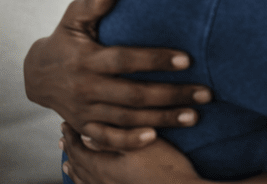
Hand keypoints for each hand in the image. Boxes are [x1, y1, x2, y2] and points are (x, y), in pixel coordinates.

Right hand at [23, 0, 211, 150]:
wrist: (37, 75)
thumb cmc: (66, 40)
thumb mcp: (73, 19)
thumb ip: (92, 5)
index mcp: (88, 60)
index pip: (125, 60)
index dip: (155, 60)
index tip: (188, 60)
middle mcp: (87, 88)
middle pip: (133, 95)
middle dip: (171, 95)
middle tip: (205, 93)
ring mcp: (85, 110)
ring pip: (127, 119)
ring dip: (162, 119)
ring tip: (195, 115)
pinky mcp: (85, 126)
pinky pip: (108, 138)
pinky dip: (129, 141)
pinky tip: (156, 138)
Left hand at [61, 122, 202, 183]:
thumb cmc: (165, 167)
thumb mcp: (142, 144)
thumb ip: (114, 138)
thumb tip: (90, 131)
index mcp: (103, 167)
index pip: (79, 149)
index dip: (71, 136)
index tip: (66, 124)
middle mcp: (101, 183)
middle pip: (78, 166)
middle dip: (70, 150)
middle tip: (64, 140)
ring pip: (84, 181)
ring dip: (75, 169)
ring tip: (68, 163)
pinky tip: (88, 183)